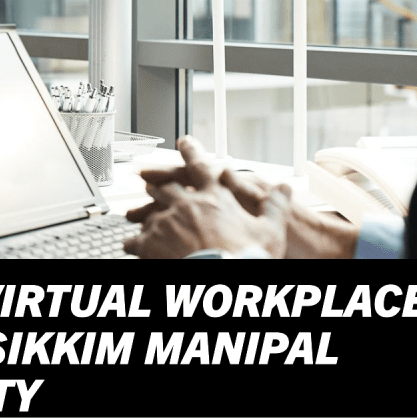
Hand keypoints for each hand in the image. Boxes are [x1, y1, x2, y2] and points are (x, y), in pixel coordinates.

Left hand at [125, 136, 358, 257]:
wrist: (222, 275)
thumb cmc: (247, 256)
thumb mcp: (269, 231)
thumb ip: (275, 207)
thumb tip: (286, 188)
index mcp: (214, 198)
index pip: (200, 166)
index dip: (191, 152)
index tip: (184, 141)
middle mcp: (186, 204)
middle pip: (167, 187)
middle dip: (157, 183)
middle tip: (147, 179)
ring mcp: (166, 222)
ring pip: (149, 211)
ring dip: (142, 211)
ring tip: (132, 213)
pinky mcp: (150, 243)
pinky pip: (135, 240)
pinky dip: (133, 242)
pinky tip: (130, 245)